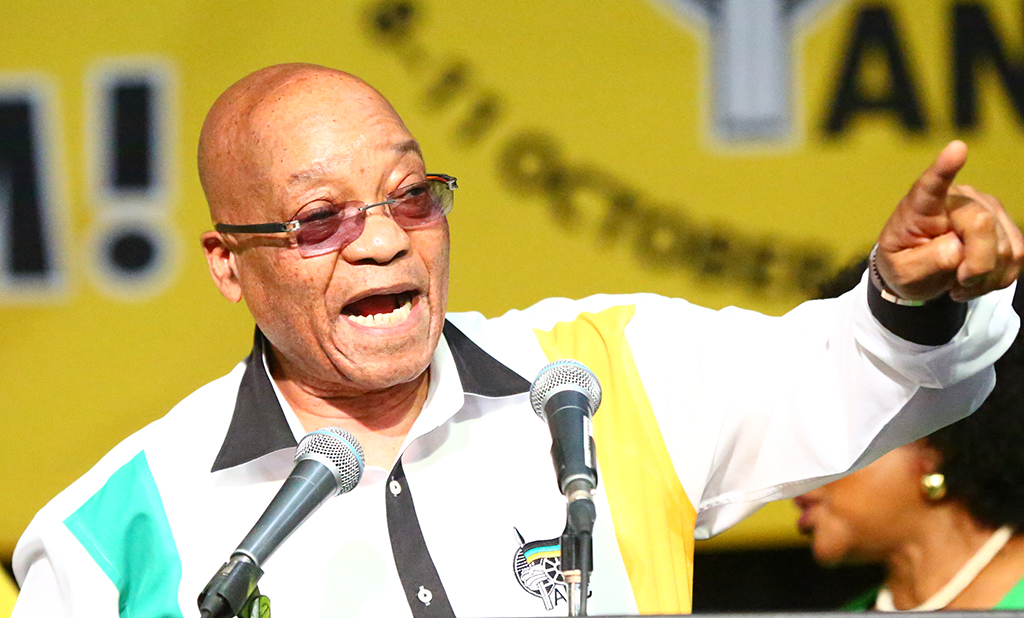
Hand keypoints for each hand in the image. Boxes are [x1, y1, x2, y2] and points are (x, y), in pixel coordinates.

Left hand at [875, 140, 1023, 302]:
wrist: (917, 272)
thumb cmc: (904, 265)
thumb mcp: (903, 272)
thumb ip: (928, 260)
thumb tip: (960, 248)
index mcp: (920, 205)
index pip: (931, 184)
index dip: (945, 168)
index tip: (956, 149)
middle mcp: (957, 198)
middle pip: (982, 224)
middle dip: (975, 265)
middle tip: (956, 281)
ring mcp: (985, 207)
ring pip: (1006, 246)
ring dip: (986, 276)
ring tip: (960, 280)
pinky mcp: (1005, 224)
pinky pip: (1017, 256)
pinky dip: (999, 277)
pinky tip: (977, 279)